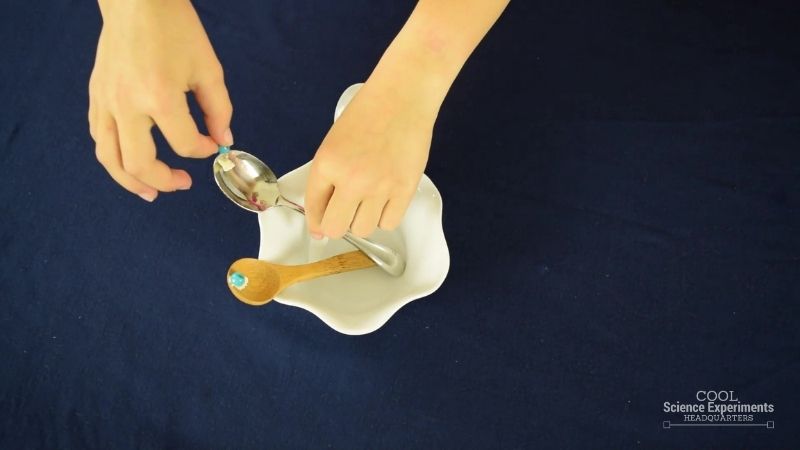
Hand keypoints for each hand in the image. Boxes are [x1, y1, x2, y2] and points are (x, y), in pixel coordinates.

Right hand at [88, 0, 232, 201]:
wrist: (136, 1)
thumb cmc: (175, 29)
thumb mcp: (208, 68)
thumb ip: (219, 109)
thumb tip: (223, 141)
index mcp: (160, 97)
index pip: (184, 144)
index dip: (202, 151)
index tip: (212, 146)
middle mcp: (128, 105)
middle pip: (139, 163)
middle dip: (163, 182)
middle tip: (182, 185)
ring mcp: (106, 102)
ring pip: (109, 158)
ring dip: (129, 182)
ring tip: (149, 193)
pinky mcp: (95, 96)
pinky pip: (99, 137)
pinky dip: (113, 156)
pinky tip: (129, 162)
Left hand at [305, 82, 435, 238]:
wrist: (402, 97)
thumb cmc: (368, 113)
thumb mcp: (333, 143)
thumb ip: (326, 177)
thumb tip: (323, 213)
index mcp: (327, 164)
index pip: (314, 209)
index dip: (316, 222)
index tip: (320, 229)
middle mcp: (351, 179)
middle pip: (336, 228)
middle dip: (337, 224)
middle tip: (345, 213)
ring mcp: (379, 186)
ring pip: (364, 229)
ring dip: (363, 219)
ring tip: (369, 199)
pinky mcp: (404, 189)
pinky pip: (389, 223)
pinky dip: (385, 216)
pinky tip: (386, 199)